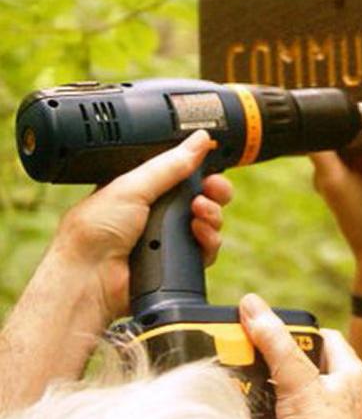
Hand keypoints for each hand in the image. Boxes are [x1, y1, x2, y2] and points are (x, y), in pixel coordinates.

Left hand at [51, 130, 232, 320]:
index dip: (199, 169)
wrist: (89, 279)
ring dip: (211, 214)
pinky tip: (199, 234)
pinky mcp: (178, 263)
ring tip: (200, 212)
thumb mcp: (132, 187)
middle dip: (213, 191)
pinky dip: (208, 240)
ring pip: (208, 221)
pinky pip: (207, 249)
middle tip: (215, 189)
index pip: (180, 174)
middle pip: (201, 196)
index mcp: (141, 190)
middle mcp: (156, 214)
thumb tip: (199, 139)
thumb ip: (170, 165)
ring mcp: (168, 239)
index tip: (212, 163)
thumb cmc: (95, 232)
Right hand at [239, 293, 361, 418]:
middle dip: (272, 365)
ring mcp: (324, 417)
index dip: (294, 332)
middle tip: (246, 363)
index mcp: (351, 372)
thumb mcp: (299, 384)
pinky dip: (267, 414)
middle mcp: (340, 393)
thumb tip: (254, 308)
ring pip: (288, 391)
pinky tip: (253, 415)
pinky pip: (283, 416)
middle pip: (299, 364)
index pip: (322, 336)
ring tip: (243, 387)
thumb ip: (277, 346)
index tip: (265, 332)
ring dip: (265, 391)